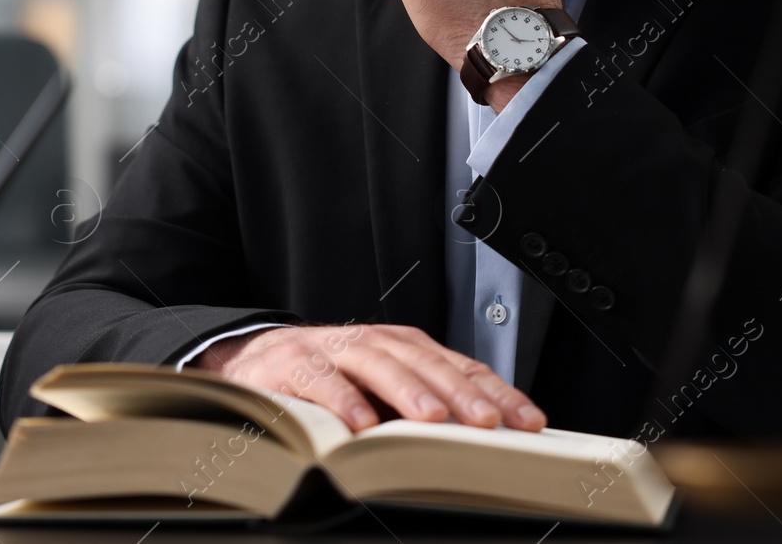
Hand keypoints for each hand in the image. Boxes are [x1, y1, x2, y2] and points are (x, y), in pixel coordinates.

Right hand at [194, 323, 546, 432]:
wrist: (254, 361)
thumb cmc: (328, 381)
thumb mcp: (381, 392)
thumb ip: (421, 407)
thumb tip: (481, 439)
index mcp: (401, 347)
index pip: (458, 366)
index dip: (494, 391)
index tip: (527, 420)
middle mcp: (371, 341)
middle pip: (423, 361)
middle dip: (459, 391)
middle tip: (489, 421)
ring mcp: (331, 349)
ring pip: (376, 363)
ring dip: (407, 390)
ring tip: (433, 420)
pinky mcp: (291, 364)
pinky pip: (319, 381)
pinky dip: (342, 400)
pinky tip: (361, 425)